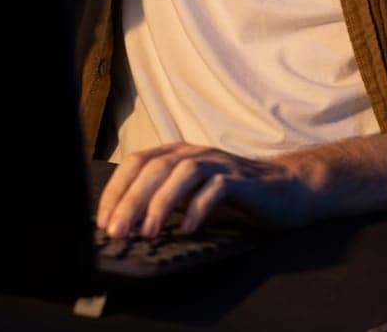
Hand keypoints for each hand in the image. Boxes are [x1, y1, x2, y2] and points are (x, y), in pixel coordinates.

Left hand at [96, 142, 318, 237]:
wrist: (284, 191)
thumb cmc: (230, 197)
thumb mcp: (189, 198)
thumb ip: (162, 203)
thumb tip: (125, 225)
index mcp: (175, 154)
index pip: (135, 163)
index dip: (116, 190)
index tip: (102, 220)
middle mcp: (192, 153)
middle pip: (153, 169)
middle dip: (130, 201)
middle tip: (116, 231)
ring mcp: (217, 162)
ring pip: (180, 173)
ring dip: (160, 204)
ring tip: (147, 232)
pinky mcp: (240, 179)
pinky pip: (215, 189)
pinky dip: (197, 209)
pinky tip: (186, 230)